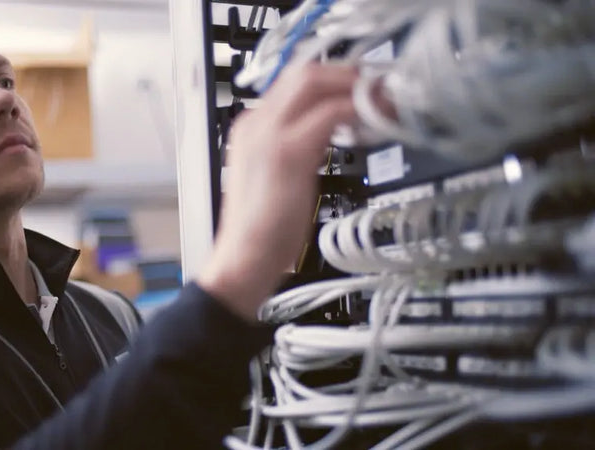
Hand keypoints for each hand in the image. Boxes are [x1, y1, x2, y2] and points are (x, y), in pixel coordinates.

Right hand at [198, 63, 357, 321]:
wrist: (245, 258)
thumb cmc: (262, 229)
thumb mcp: (276, 175)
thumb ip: (298, 146)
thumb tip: (330, 130)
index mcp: (251, 127)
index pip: (293, 82)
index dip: (333, 77)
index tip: (359, 85)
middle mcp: (256, 123)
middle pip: (305, 72)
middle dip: (347, 73)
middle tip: (378, 86)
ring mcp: (269, 134)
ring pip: (316, 82)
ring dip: (355, 85)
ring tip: (382, 99)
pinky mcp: (289, 152)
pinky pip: (330, 113)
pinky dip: (357, 110)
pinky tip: (374, 120)